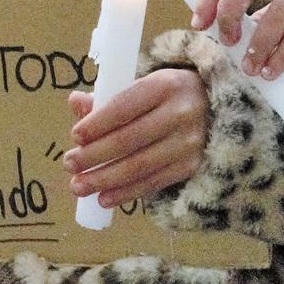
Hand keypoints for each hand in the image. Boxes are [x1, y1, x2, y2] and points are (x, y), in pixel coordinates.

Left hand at [64, 70, 208, 206]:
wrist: (214, 110)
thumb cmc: (166, 96)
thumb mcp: (143, 86)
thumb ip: (108, 97)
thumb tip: (75, 103)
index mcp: (166, 84)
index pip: (124, 106)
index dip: (97, 124)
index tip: (75, 136)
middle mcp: (181, 112)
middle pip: (129, 139)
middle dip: (94, 155)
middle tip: (69, 164)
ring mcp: (189, 142)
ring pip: (139, 166)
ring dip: (104, 179)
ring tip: (78, 186)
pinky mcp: (192, 165)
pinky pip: (153, 183)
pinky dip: (126, 193)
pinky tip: (104, 199)